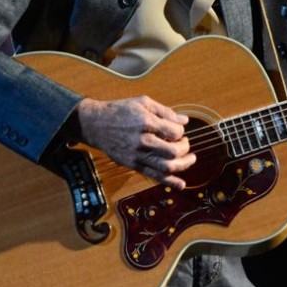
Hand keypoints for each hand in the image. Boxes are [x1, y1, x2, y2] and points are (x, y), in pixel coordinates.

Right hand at [75, 96, 194, 188]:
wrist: (95, 124)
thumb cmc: (120, 110)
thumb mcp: (143, 102)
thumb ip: (165, 111)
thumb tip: (184, 121)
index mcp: (146, 123)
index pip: (174, 132)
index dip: (181, 131)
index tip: (177, 129)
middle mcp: (143, 141)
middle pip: (173, 152)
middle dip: (185, 148)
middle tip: (185, 143)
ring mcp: (137, 155)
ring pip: (166, 167)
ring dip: (183, 165)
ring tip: (191, 159)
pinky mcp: (133, 165)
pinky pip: (154, 176)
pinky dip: (169, 182)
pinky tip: (181, 184)